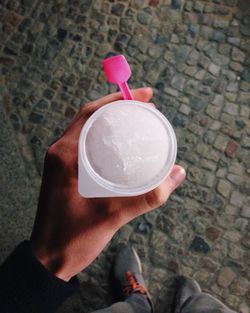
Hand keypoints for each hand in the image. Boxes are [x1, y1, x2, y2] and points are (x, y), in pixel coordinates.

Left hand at [30, 87, 185, 280]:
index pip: (92, 113)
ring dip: (112, 122)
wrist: (49, 258)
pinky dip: (106, 138)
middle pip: (91, 118)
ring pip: (89, 130)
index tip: (146, 96)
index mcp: (65, 155)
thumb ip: (148, 195)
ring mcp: (62, 162)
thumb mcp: (112, 216)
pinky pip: (87, 145)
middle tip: (147, 109)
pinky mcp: (67, 172)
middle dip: (119, 108)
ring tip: (138, 122)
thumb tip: (178, 173)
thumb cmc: (73, 238)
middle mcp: (60, 152)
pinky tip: (123, 145)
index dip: (119, 100)